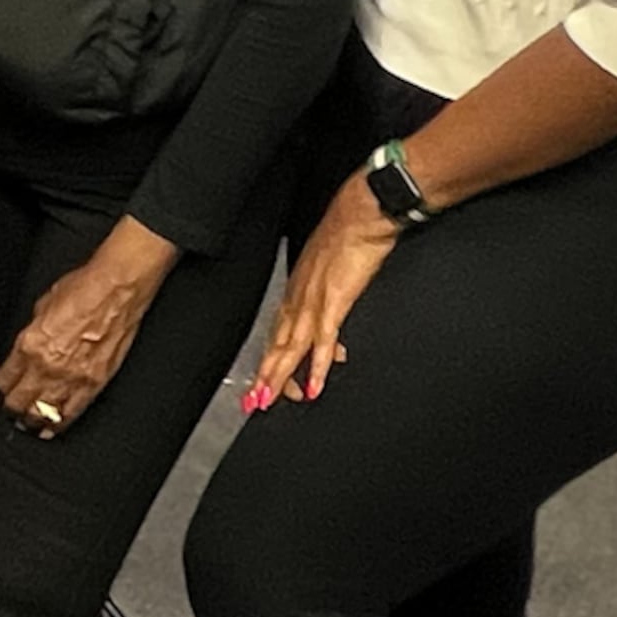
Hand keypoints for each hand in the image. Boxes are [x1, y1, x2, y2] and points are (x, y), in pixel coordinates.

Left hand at [0, 227, 175, 436]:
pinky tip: (53, 429)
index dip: (2, 387)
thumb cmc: (82, 290)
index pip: (5, 379)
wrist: (115, 290)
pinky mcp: (95, 384)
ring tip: (28, 426)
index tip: (3, 390)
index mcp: (29, 344)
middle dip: (12, 409)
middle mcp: (48, 366)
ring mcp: (72, 378)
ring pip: (44, 413)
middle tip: (10, 413)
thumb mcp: (41, 307)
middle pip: (20, 401)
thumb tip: (29, 345)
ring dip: (33, 421)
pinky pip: (72, 412)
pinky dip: (60, 423)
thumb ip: (32, 333)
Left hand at [251, 178, 402, 411]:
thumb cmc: (347, 236)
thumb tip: (333, 330)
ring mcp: (314, 302)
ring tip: (270, 401)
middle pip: (278, 345)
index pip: (279, 332)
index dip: (271, 359)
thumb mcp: (334, 273)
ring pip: (292, 347)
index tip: (264, 381)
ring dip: (281, 377)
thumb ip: (330, 301)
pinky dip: (317, 366)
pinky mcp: (334, 302)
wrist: (361, 214)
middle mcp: (299, 298)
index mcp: (297, 290)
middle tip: (255, 402)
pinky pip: (323, 341)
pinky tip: (313, 386)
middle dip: (267, 376)